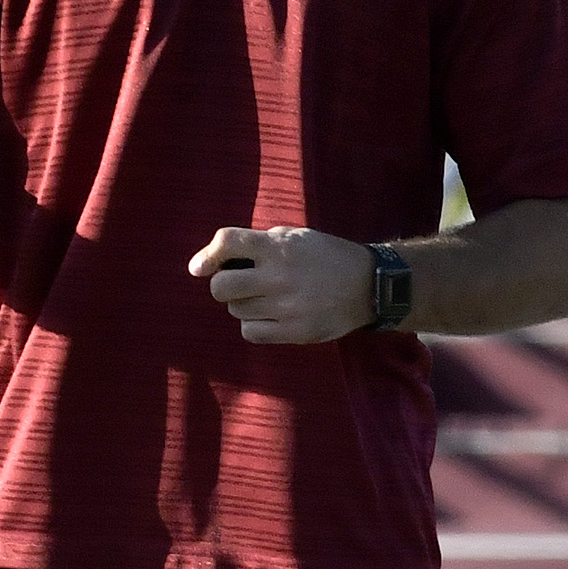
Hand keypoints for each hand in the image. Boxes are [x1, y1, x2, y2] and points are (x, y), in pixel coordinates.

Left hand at [186, 226, 372, 344]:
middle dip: (223, 285)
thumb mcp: (297, 236)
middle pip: (221, 287)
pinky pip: (250, 332)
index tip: (199, 267)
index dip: (207, 255)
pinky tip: (270, 316)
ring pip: (235, 310)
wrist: (368, 285)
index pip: (228, 243)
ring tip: (265, 298)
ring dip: (242, 304)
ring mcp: (286, 307)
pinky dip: (253, 325)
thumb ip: (260, 243)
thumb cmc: (326, 256)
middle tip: (237, 284)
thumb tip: (217, 259)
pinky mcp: (294, 332)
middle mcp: (279, 276)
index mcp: (279, 247)